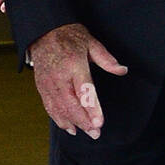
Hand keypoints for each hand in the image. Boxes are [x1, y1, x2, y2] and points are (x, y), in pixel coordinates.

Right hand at [29, 23, 127, 138]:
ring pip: (59, 109)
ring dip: (73, 123)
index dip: (92, 109)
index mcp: (74, 65)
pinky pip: (50, 107)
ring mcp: (48, 83)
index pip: (84, 91)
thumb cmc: (70, 37)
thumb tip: (122, 70)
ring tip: (86, 133)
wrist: (43, 31)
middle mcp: (59, 76)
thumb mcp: (91, 43)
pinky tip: (70, 127)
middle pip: (71, 105)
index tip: (99, 122)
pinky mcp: (41, 87)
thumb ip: (107, 59)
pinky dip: (59, 119)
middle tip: (96, 133)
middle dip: (84, 122)